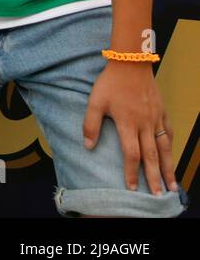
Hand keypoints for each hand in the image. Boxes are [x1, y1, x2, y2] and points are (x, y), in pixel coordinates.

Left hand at [83, 59, 177, 194]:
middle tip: (159, 196)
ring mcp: (156, 119)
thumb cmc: (110, 82)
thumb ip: (90, 125)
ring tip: (172, 184)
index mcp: (127, 124)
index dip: (132, 173)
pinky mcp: (161, 112)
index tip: (132, 189)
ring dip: (168, 167)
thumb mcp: (94, 102)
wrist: (131, 63)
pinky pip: (168, 133)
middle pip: (151, 156)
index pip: (131, 154)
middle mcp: (145, 124)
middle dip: (154, 178)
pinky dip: (170, 147)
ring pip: (164, 148)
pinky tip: (170, 155)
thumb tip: (88, 146)